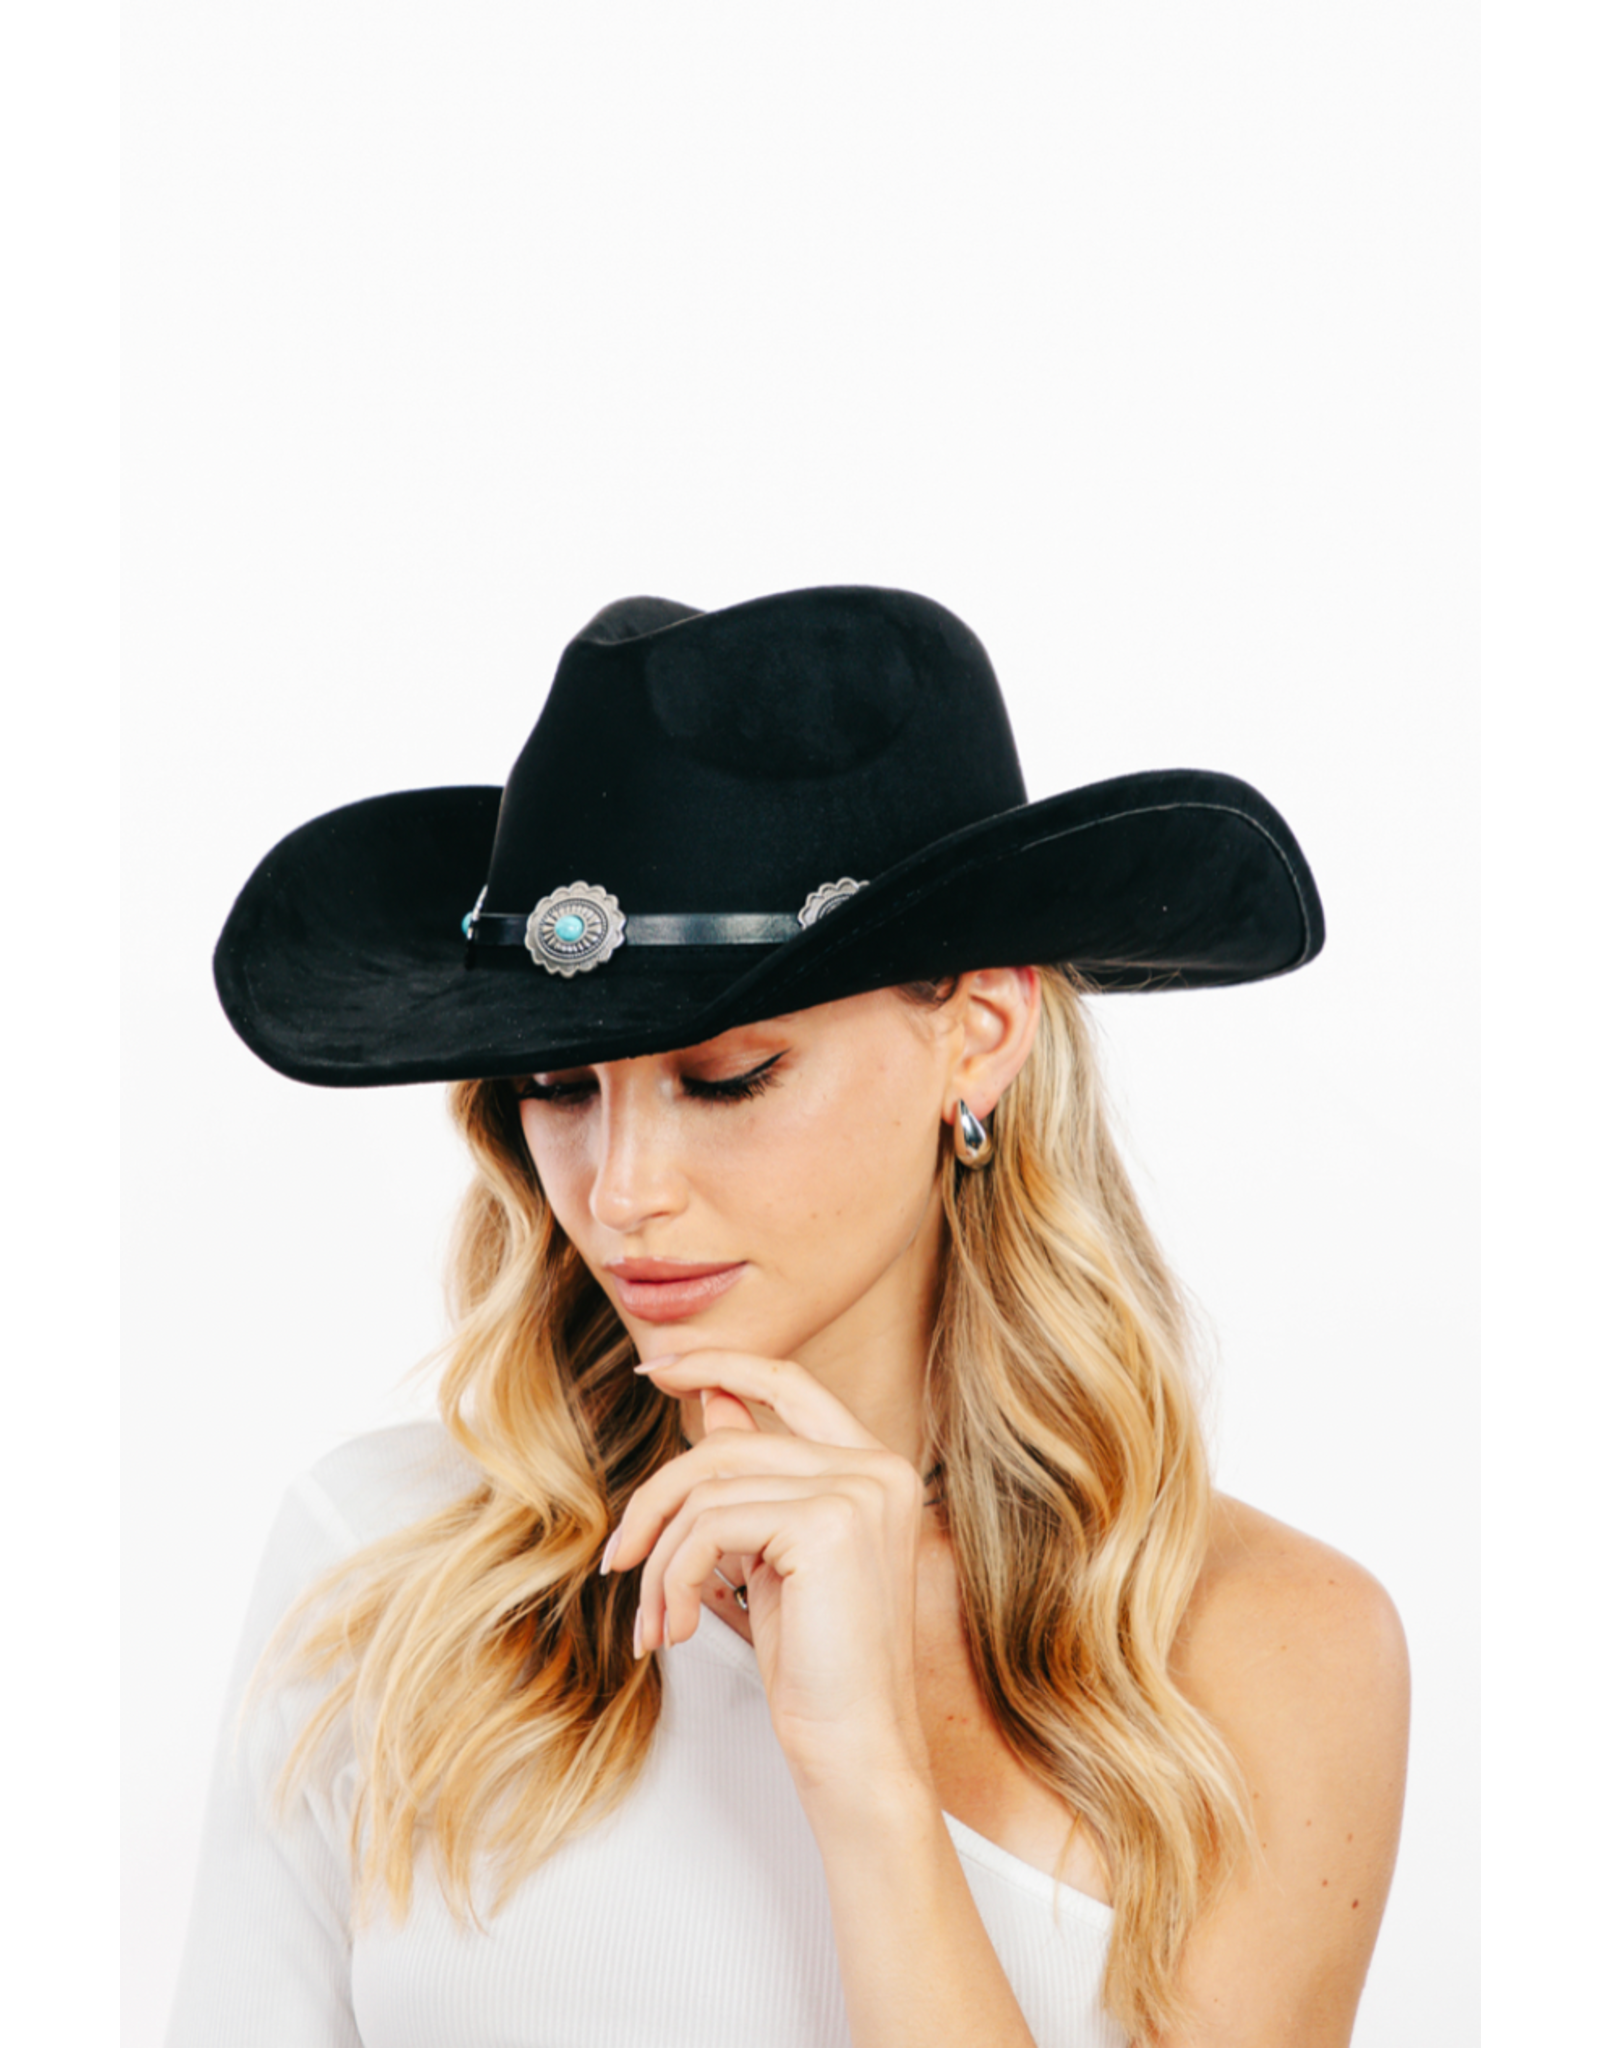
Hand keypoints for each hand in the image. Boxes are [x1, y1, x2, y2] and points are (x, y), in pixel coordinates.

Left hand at [604, 1350, 935, 1800]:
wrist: (856, 1749)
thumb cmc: (819, 1669)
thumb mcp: (775, 1557)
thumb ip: (754, 1480)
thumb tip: (714, 1402)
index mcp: (875, 1467)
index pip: (788, 1381)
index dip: (719, 1361)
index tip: (655, 1367)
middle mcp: (877, 1467)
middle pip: (726, 1445)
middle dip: (655, 1503)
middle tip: (617, 1563)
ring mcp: (858, 1491)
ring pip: (708, 1489)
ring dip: (659, 1560)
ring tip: (655, 1622)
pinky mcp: (827, 1525)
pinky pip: (709, 1526)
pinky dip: (674, 1577)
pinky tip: (682, 1628)